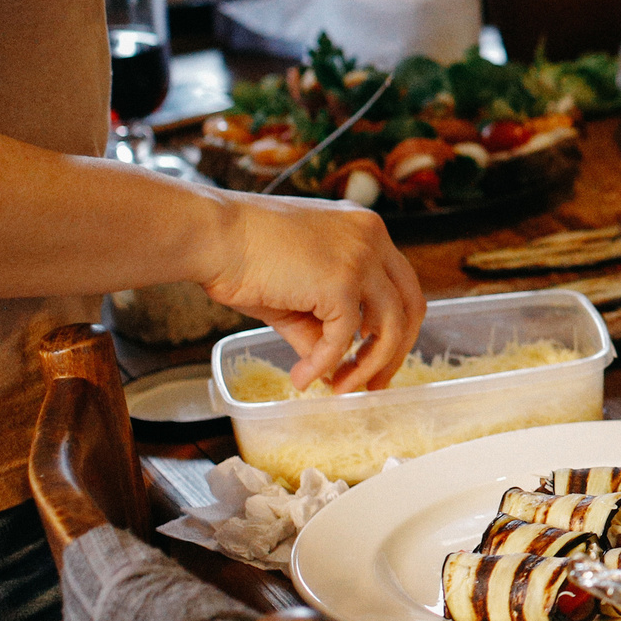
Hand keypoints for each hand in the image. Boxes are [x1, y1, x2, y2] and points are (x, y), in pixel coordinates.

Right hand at [195, 191, 426, 393]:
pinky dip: (324, 364)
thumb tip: (334, 368)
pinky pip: (343, 337)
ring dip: (367, 366)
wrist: (210, 234)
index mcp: (365, 231)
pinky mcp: (340, 282)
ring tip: (340, 389)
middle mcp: (372, 238)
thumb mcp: (296, 293)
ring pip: (388, 325)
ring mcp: (361, 259)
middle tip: (375, 385)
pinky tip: (303, 377)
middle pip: (410, 305)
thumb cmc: (242, 257)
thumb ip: (321, 325)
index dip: (395, 326)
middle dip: (395, 351)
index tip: (376, 358)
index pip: (400, 284)